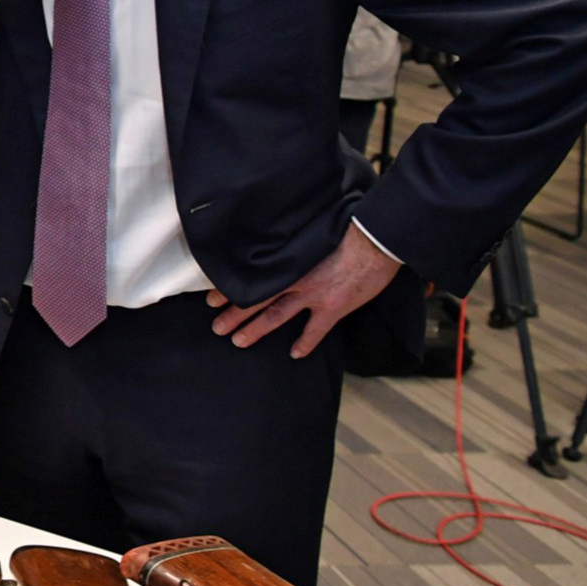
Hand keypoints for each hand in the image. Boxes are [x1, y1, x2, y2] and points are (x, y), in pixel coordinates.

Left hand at [206, 223, 400, 358]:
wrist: (375, 241)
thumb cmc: (344, 232)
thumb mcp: (309, 237)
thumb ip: (291, 249)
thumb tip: (275, 251)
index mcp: (288, 262)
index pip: (251, 278)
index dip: (230, 290)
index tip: (211, 299)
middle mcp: (295, 280)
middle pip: (257, 300)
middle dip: (234, 315)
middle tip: (217, 328)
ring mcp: (314, 295)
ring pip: (276, 316)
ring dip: (256, 330)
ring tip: (238, 341)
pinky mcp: (334, 307)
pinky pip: (315, 331)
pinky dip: (305, 343)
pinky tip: (295, 354)